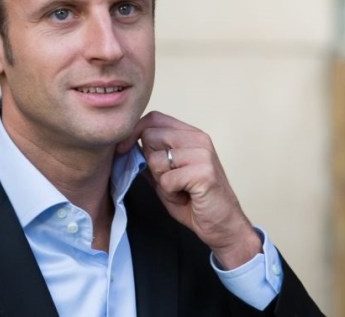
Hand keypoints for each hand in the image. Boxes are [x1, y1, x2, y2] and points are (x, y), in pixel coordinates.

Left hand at [117, 111, 261, 268]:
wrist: (222, 225)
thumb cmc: (194, 200)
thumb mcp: (166, 174)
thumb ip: (151, 158)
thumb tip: (126, 145)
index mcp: (190, 135)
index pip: (154, 118)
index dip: (134, 132)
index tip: (122, 149)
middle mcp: (199, 139)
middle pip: (151, 136)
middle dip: (150, 162)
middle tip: (168, 180)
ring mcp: (203, 154)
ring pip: (156, 160)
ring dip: (161, 181)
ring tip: (179, 189)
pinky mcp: (204, 172)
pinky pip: (167, 180)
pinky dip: (170, 193)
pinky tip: (186, 196)